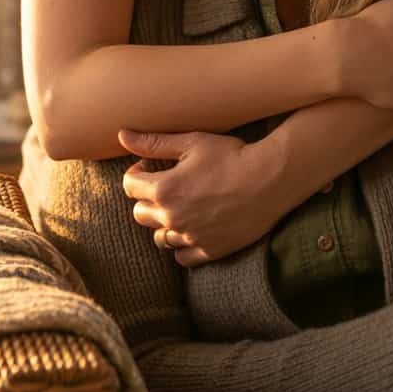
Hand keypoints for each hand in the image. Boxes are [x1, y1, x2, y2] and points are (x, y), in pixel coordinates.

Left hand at [119, 129, 282, 266]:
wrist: (270, 179)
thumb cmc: (232, 155)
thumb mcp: (191, 143)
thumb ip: (153, 143)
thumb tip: (122, 135)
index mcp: (164, 189)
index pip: (129, 186)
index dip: (137, 173)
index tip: (151, 166)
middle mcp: (173, 217)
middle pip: (139, 214)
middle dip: (147, 198)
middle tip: (167, 186)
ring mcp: (191, 237)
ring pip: (159, 237)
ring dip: (164, 223)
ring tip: (182, 206)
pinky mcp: (210, 250)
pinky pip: (182, 256)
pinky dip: (182, 245)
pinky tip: (194, 227)